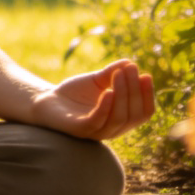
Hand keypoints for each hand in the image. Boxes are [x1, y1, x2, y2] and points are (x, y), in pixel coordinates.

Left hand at [30, 59, 154, 140]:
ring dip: (122, 95)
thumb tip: (129, 63)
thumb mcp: (96, 81)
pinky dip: (105, 107)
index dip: (147, 95)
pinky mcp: (80, 130)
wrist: (47, 100)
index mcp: (121, 119)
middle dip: (135, 91)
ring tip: (119, 74)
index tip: (145, 75)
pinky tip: (107, 91)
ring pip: (118, 118)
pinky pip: (97, 122)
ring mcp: (96, 131)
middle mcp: (112, 129)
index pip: (143, 113)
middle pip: (133, 115)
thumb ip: (112, 74)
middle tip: (131, 69)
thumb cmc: (75, 93)